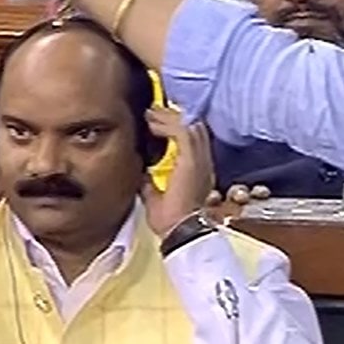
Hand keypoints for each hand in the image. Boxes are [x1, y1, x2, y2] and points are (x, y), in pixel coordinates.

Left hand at [142, 108, 215, 235]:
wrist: (179, 231)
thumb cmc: (171, 221)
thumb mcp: (155, 196)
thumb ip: (150, 181)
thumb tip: (140, 170)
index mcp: (199, 171)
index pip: (194, 140)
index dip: (178, 127)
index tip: (158, 123)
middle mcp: (204, 163)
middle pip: (194, 128)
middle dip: (174, 117)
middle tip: (154, 112)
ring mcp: (201, 160)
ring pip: (190, 126)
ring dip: (169, 118)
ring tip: (152, 114)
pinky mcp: (192, 160)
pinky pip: (182, 132)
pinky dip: (167, 125)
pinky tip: (153, 124)